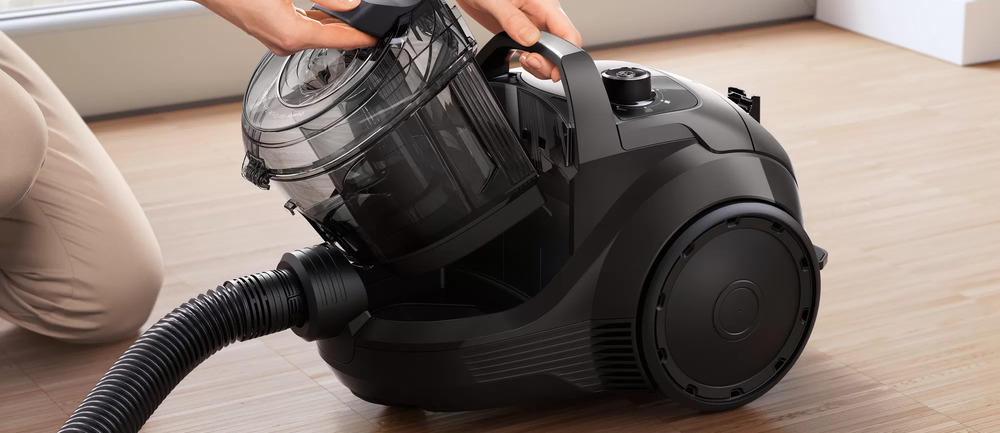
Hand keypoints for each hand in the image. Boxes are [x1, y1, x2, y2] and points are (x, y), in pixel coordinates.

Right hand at [195, 0, 377, 55]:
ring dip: (333, 25)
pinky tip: (324, 14)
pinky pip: (300, 29)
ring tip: (354, 18)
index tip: (380, 36)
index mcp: (291, 35)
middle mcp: (283, 42)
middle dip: (351, 30)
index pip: (340, 40)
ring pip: (314, 33)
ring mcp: (273, 38)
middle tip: (372, 25)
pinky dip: (316, 21)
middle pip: (329, 38)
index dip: (363, 37)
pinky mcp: (266, 30)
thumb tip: (352, 2)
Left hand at [457, 0, 580, 81]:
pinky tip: (520, 59)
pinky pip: (535, 51)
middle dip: (550, 63)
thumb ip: (513, 20)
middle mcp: (543, 16)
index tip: (554, 72)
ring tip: (524, 60)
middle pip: (561, 47)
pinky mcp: (522, 33)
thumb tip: (530, 39)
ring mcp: (533, 25)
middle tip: (530, 62)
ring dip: (540, 64)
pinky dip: (530, 62)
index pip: (568, 33)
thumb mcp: (496, 2)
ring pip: (549, 52)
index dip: (566, 56)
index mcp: (545, 5)